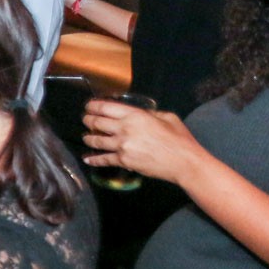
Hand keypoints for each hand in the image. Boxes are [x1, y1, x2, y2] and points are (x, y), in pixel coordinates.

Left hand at [82, 100, 198, 184]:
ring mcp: (122, 146)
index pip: (105, 107)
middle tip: (85, 120)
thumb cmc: (179, 138)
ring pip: (96, 141)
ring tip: (86, 137)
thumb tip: (140, 113)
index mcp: (134, 115)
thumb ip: (150, 113)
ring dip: (88, 138)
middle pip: (96, 123)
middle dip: (88, 120)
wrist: (183, 162)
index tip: (88, 106)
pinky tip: (87, 159)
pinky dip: (94, 160)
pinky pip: (104, 159)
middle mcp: (124, 129)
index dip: (93, 106)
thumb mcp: (167, 117)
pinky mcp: (123, 161)